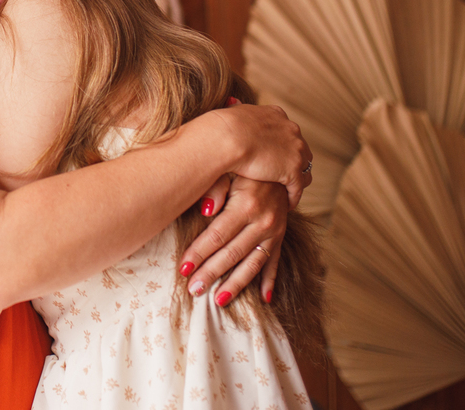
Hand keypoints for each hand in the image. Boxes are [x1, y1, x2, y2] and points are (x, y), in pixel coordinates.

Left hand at [179, 176, 286, 304]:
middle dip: (211, 273)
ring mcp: (275, 231)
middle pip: (232, 253)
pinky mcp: (281, 236)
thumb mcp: (229, 170)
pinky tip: (264, 299)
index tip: (183, 268)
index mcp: (247, 204)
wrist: (277, 163)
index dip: (199, 253)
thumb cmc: (244, 167)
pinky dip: (269, 281)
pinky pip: (275, 262)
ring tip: (218, 301)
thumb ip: (216, 187)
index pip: (217, 236)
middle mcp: (263, 221)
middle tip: (193, 290)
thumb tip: (206, 210)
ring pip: (252, 264)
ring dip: (235, 285)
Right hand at [210, 103, 310, 206]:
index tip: (276, 155)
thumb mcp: (234, 112)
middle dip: (295, 162)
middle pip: (300, 149)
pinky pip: (297, 187)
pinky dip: (293, 196)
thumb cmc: (223, 126)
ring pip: (304, 168)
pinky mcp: (292, 169)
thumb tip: (233, 103)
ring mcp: (294, 149)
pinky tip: (286, 204)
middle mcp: (290, 129)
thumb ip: (239, 111)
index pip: (287, 132)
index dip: (283, 145)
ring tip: (287, 191)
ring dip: (297, 180)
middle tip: (285, 175)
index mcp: (276, 115)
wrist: (227, 137)